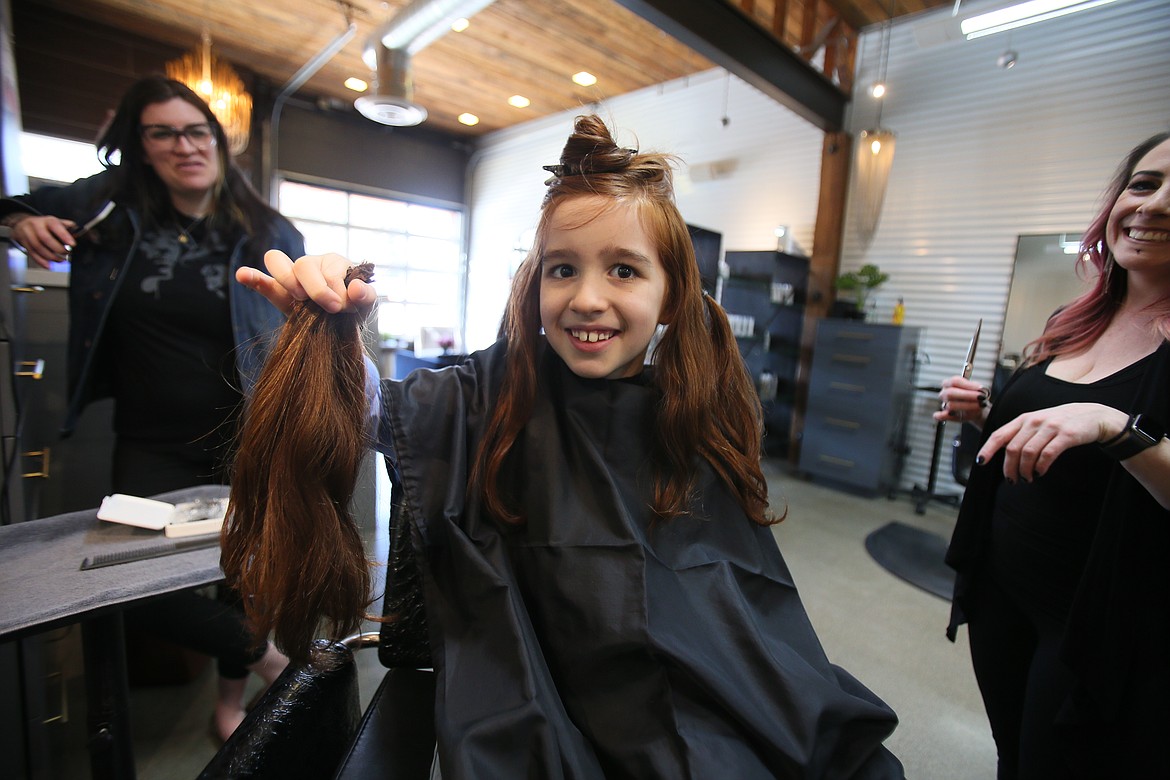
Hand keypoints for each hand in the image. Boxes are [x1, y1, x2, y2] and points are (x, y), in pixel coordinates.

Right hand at [8, 214, 77, 268]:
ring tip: (61, 260)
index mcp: (47, 220)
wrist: (23, 224)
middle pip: (45, 238)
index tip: (73, 244)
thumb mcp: (56, 222)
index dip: (64, 235)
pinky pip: (32, 254)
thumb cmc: (44, 225)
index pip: (55, 226)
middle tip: (67, 253)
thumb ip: (68, 227)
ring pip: (38, 247)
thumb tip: (78, 233)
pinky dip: (42, 262)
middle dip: (58, 249)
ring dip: (51, 257)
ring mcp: (28, 234)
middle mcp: (36, 226)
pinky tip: (49, 265)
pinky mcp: (24, 243)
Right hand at [235, 250, 376, 315]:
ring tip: (302, 299)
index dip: (338, 289)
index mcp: (333, 262)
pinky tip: (242, 275)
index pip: (331, 269)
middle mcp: (311, 264)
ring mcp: (292, 277)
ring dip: (289, 280)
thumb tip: (355, 288)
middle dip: (318, 289)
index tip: (347, 307)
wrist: (341, 325)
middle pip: (303, 264)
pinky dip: (252, 277)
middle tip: (331, 308)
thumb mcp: (366, 304)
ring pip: (279, 263)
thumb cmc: (354, 308)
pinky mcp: (279, 292)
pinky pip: (262, 281)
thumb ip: (366, 295)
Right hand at [933, 376, 988, 425]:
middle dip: (967, 395)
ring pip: (950, 405)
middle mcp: (945, 393)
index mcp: (950, 383)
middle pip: (950, 393)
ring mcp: (944, 404)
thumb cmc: (974, 397)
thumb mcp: (977, 390)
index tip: (980, 388)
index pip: (955, 381)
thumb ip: (976, 389)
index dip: (968, 385)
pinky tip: (951, 414)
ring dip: (966, 406)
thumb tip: (980, 390)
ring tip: (979, 406)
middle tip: (981, 397)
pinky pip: (941, 416)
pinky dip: (944, 415)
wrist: (976, 408)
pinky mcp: (944, 415)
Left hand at [977, 402, 1128, 482]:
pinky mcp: (1066, 435)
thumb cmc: (1061, 423)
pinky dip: (1041, 466)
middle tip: (1013, 480)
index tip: (981, 462)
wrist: (1093, 416)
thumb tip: (1004, 454)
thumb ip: (1021, 434)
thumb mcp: (1038, 423)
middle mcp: (1034, 421)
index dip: (988, 449)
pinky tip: (1040, 472)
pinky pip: (1047, 454)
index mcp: (1023, 419)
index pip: (999, 434)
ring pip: (1028, 453)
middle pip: (1012, 449)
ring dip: (1025, 470)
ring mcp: (1051, 427)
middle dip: (1009, 468)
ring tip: (1028, 479)